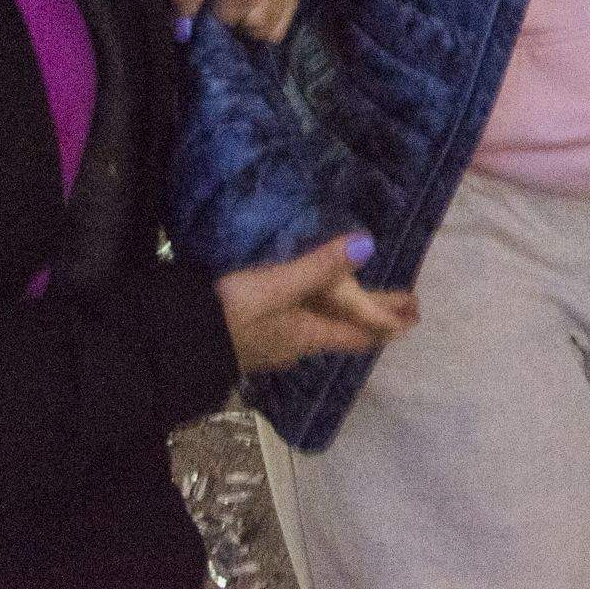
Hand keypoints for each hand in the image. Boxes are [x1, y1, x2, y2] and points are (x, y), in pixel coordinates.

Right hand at [217, 234, 418, 373]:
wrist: (174, 345)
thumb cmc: (228, 315)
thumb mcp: (276, 285)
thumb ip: (319, 266)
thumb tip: (368, 243)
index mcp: (309, 334)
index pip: (359, 332)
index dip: (388, 323)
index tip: (415, 316)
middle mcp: (296, 343)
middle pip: (344, 328)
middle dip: (375, 315)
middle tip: (406, 305)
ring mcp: (273, 342)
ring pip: (321, 325)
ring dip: (347, 311)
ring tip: (363, 299)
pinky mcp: (252, 335)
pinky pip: (298, 321)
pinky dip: (317, 309)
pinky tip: (308, 303)